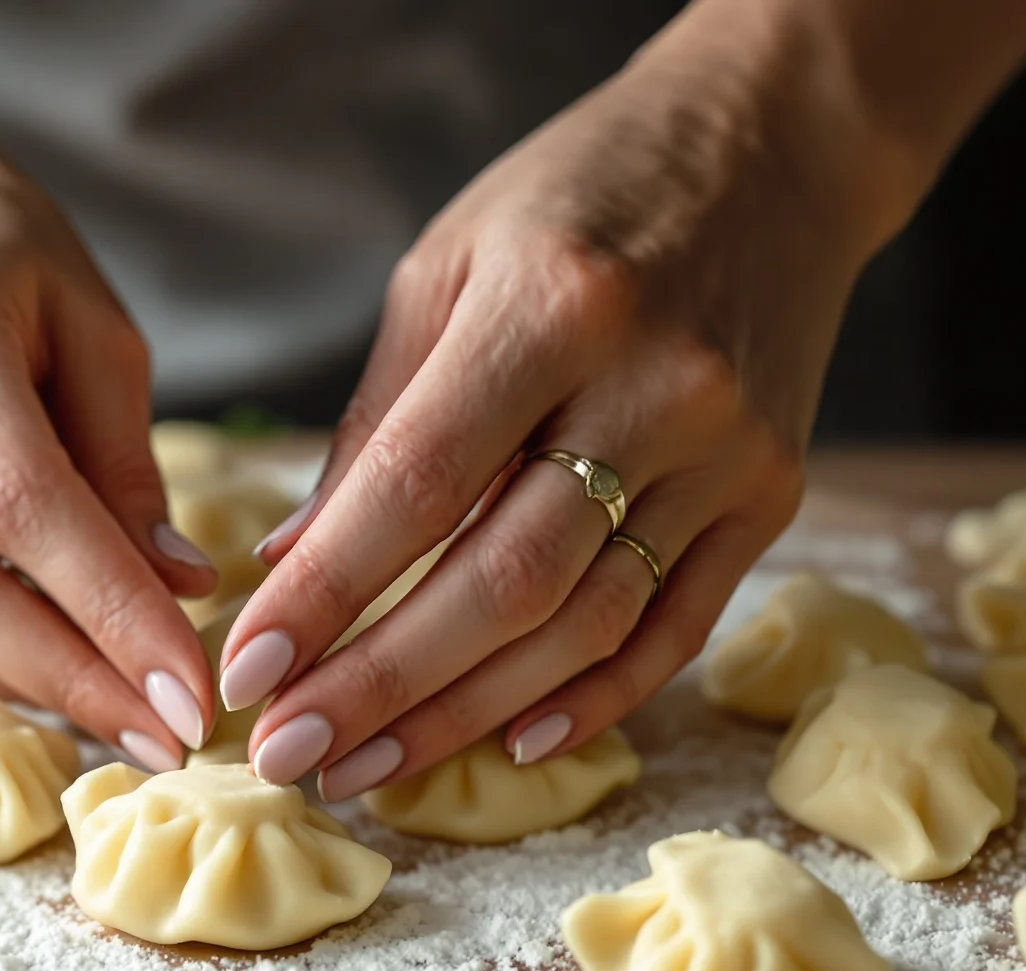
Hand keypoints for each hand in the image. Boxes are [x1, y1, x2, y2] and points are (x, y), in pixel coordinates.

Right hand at [0, 130, 218, 770]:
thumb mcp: (87, 321)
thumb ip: (128, 459)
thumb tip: (180, 590)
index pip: (25, 510)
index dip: (111, 613)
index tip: (191, 689)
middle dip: (73, 680)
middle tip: (167, 734)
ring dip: (30, 685)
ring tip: (124, 715)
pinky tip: (55, 673)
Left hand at [216, 7, 915, 798]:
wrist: (777, 147)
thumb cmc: (582, 197)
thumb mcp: (450, 265)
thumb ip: (376, 422)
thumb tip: (288, 563)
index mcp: (552, 308)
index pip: (419, 485)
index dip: (328, 592)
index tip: (248, 669)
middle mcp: (653, 387)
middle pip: (503, 582)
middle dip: (380, 684)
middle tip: (285, 752)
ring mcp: (725, 452)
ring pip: (583, 626)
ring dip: (463, 715)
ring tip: (366, 768)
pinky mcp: (773, 495)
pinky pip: (673, 629)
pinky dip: (591, 700)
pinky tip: (506, 745)